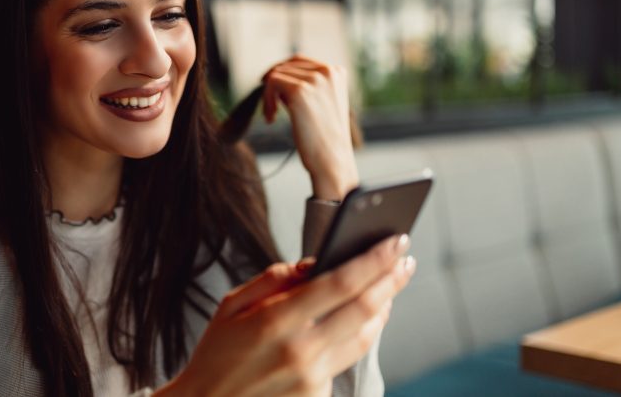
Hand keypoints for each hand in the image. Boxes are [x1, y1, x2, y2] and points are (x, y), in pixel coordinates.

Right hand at [155, 235, 415, 396]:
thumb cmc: (215, 356)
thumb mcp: (230, 306)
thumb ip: (271, 280)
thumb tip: (310, 263)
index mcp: (275, 321)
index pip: (340, 283)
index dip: (373, 260)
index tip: (395, 242)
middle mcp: (299, 351)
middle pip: (364, 309)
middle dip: (391, 279)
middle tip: (405, 259)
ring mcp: (311, 378)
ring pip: (364, 336)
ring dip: (383, 308)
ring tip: (389, 287)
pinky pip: (346, 359)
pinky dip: (358, 336)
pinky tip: (362, 321)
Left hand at [261, 55, 357, 199]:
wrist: (332, 160)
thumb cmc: (324, 139)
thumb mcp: (321, 104)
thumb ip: (306, 87)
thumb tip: (274, 76)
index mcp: (337, 72)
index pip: (299, 61)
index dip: (281, 73)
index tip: (270, 90)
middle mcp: (329, 71)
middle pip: (285, 66)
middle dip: (273, 87)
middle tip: (271, 111)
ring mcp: (315, 79)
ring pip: (276, 75)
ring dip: (268, 96)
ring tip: (272, 117)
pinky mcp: (299, 91)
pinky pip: (271, 84)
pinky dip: (266, 100)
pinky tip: (270, 119)